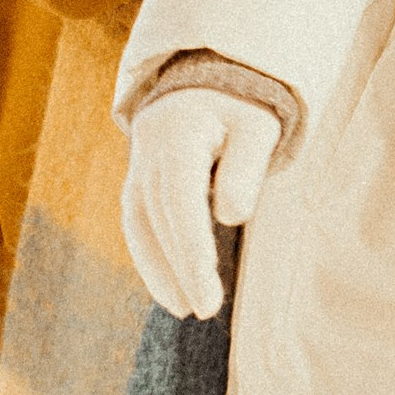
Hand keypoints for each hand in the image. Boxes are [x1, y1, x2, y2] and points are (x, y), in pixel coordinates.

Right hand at [121, 90, 282, 318]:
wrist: (202, 84)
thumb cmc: (239, 107)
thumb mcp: (256, 127)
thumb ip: (246, 167)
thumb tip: (231, 216)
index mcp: (178, 136)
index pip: (180, 201)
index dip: (190, 247)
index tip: (207, 285)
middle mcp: (149, 156)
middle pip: (160, 220)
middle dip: (179, 268)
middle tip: (206, 310)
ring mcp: (138, 171)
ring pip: (140, 228)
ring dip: (159, 271)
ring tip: (186, 310)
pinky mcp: (138, 186)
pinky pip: (138, 227)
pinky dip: (150, 260)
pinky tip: (171, 291)